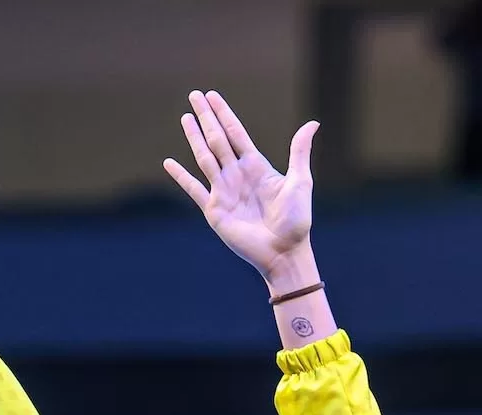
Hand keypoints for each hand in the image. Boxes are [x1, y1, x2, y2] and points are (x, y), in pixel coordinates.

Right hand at [163, 91, 317, 285]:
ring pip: (205, 157)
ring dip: (194, 137)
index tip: (212, 96)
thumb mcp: (300, 182)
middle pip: (217, 139)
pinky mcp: (215, 210)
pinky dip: (181, 176)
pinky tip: (169, 164)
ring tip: (184, 117)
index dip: (224, 113)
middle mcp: (238, 175)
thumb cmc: (296, 221)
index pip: (236, 133)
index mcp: (257, 166)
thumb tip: (312, 123)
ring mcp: (224, 191)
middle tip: (194, 95)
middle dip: (206, 117)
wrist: (283, 253)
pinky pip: (194, 189)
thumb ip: (299, 152)